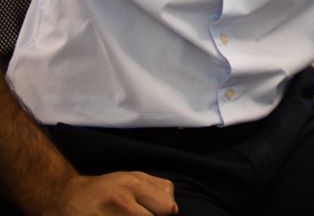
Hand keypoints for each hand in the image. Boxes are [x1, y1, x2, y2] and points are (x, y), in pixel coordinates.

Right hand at [50, 173, 177, 215]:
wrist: (63, 197)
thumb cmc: (103, 190)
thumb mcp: (132, 178)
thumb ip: (158, 189)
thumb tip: (174, 209)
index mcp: (132, 184)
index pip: (167, 208)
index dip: (162, 213)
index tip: (152, 212)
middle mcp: (120, 201)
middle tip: (136, 214)